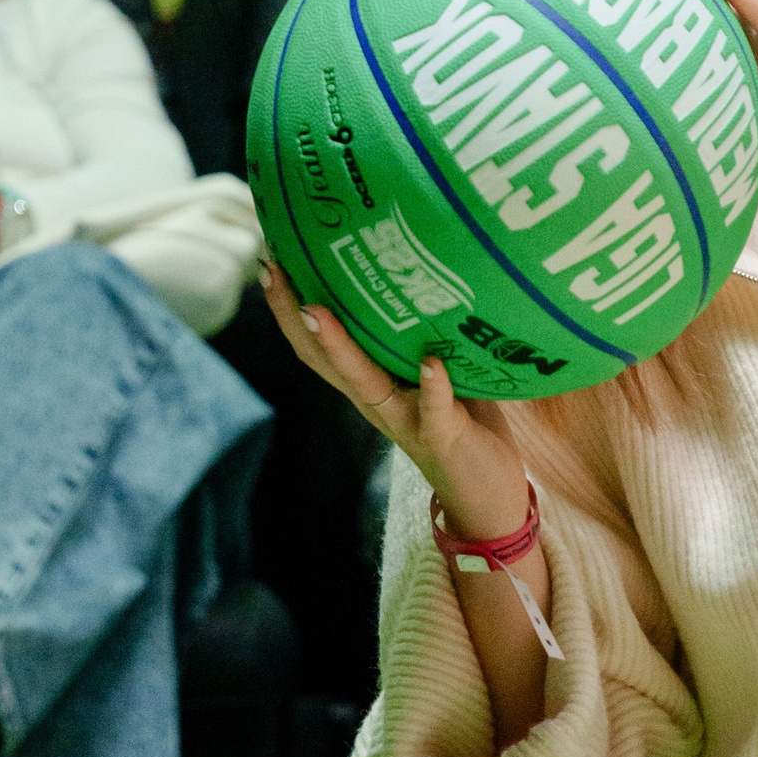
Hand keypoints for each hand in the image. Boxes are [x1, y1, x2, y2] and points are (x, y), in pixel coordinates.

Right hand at [258, 256, 525, 538]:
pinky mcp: (442, 437)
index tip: (271, 256)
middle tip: (272, 267)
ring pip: (363, 382)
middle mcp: (376, 401)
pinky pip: (434, 410)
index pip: (317, 343)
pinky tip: (431, 363)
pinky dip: (432, 386)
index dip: (289, 304)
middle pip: (321, 357)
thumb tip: (432, 268)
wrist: (486, 499)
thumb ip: (429, 334)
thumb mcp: (440, 371)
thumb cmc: (464, 424)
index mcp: (371, 383)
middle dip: (293, 313)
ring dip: (339, 347)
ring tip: (319, 309)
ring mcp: (405, 420)